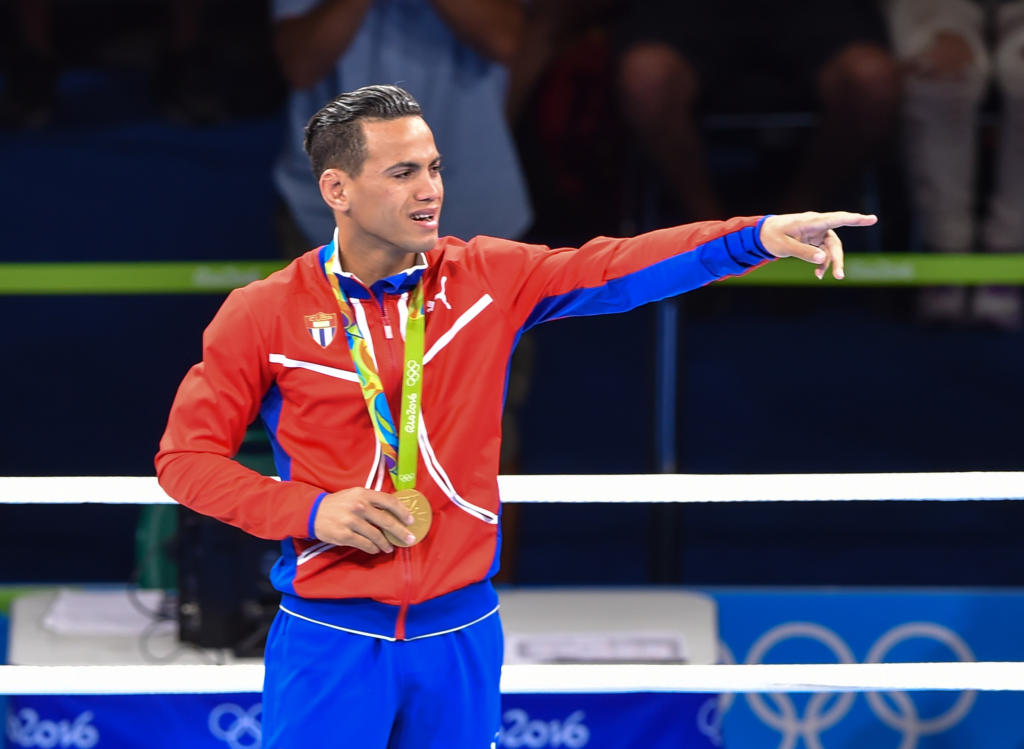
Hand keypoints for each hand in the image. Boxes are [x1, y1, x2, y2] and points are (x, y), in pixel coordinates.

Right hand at [313, 488, 415, 553]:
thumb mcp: (354, 495)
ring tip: (390, 547)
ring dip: (386, 543)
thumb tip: (393, 511)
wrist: (313, 512)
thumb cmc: (338, 504)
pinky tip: (376, 549)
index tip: (411, 520)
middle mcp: (358, 506)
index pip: (389, 501)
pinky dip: (373, 548)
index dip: (402, 511)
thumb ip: (371, 500)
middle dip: (400, 532)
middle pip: (386, 521)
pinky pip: (364, 544)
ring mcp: (351, 521)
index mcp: (363, 493)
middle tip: (409, 539)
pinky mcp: (344, 535)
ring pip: (376, 535)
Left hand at [759, 211, 877, 279]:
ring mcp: (816, 233)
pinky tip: (818, 274)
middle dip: (837, 259)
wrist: (762, 234)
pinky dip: (821, 262)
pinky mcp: (814, 240)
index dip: (855, 219)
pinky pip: (823, 252)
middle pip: (834, 242)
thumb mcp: (784, 246)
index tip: (872, 219)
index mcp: (811, 221)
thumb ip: (803, 252)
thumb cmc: (772, 236)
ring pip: (830, 249)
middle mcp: (817, 225)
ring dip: (829, 263)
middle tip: (839, 276)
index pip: (837, 219)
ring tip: (821, 277)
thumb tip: (822, 259)